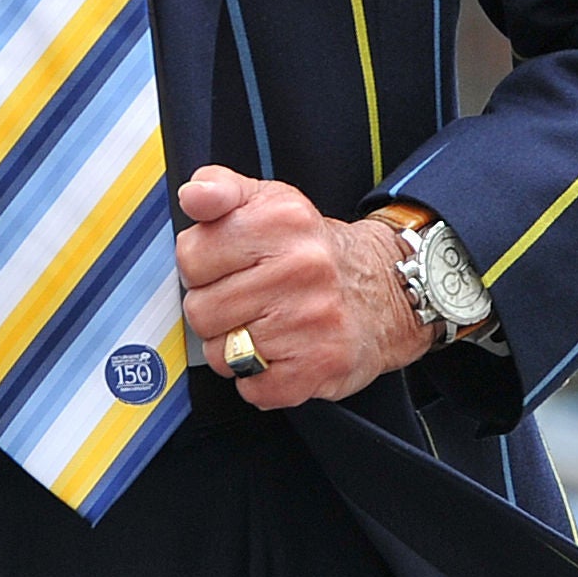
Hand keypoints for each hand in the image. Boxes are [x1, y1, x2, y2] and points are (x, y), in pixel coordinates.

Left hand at [174, 166, 430, 407]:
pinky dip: (258, 379)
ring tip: (264, 326)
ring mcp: (312, 320)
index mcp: (281, 220)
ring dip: (233, 347)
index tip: (224, 266)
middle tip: (246, 299)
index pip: (191, 257)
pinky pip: (252, 388)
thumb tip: (193, 195)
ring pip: (221, 354)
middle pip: (201, 310)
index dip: (200, 266)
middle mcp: (300, 267)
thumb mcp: (269, 201)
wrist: (386, 290)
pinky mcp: (320, 366)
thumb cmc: (312, 250)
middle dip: (214, 309)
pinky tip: (279, 354)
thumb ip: (220, 188)